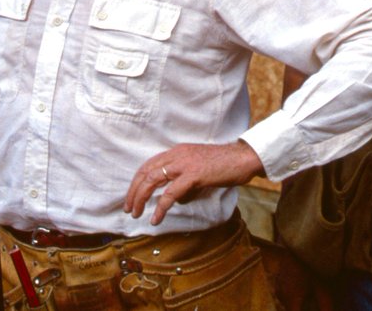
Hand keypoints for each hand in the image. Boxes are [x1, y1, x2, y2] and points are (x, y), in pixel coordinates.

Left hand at [123, 141, 263, 225]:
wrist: (243, 158)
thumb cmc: (224, 165)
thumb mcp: (198, 170)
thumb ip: (184, 181)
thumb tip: (175, 200)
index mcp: (177, 152)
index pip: (148, 165)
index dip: (136, 181)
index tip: (131, 196)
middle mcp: (177, 155)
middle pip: (146, 172)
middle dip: (133, 191)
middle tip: (128, 208)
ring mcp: (184, 163)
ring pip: (153, 180)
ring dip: (141, 198)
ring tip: (136, 213)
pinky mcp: (193, 175)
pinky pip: (171, 193)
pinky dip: (160, 207)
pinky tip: (156, 218)